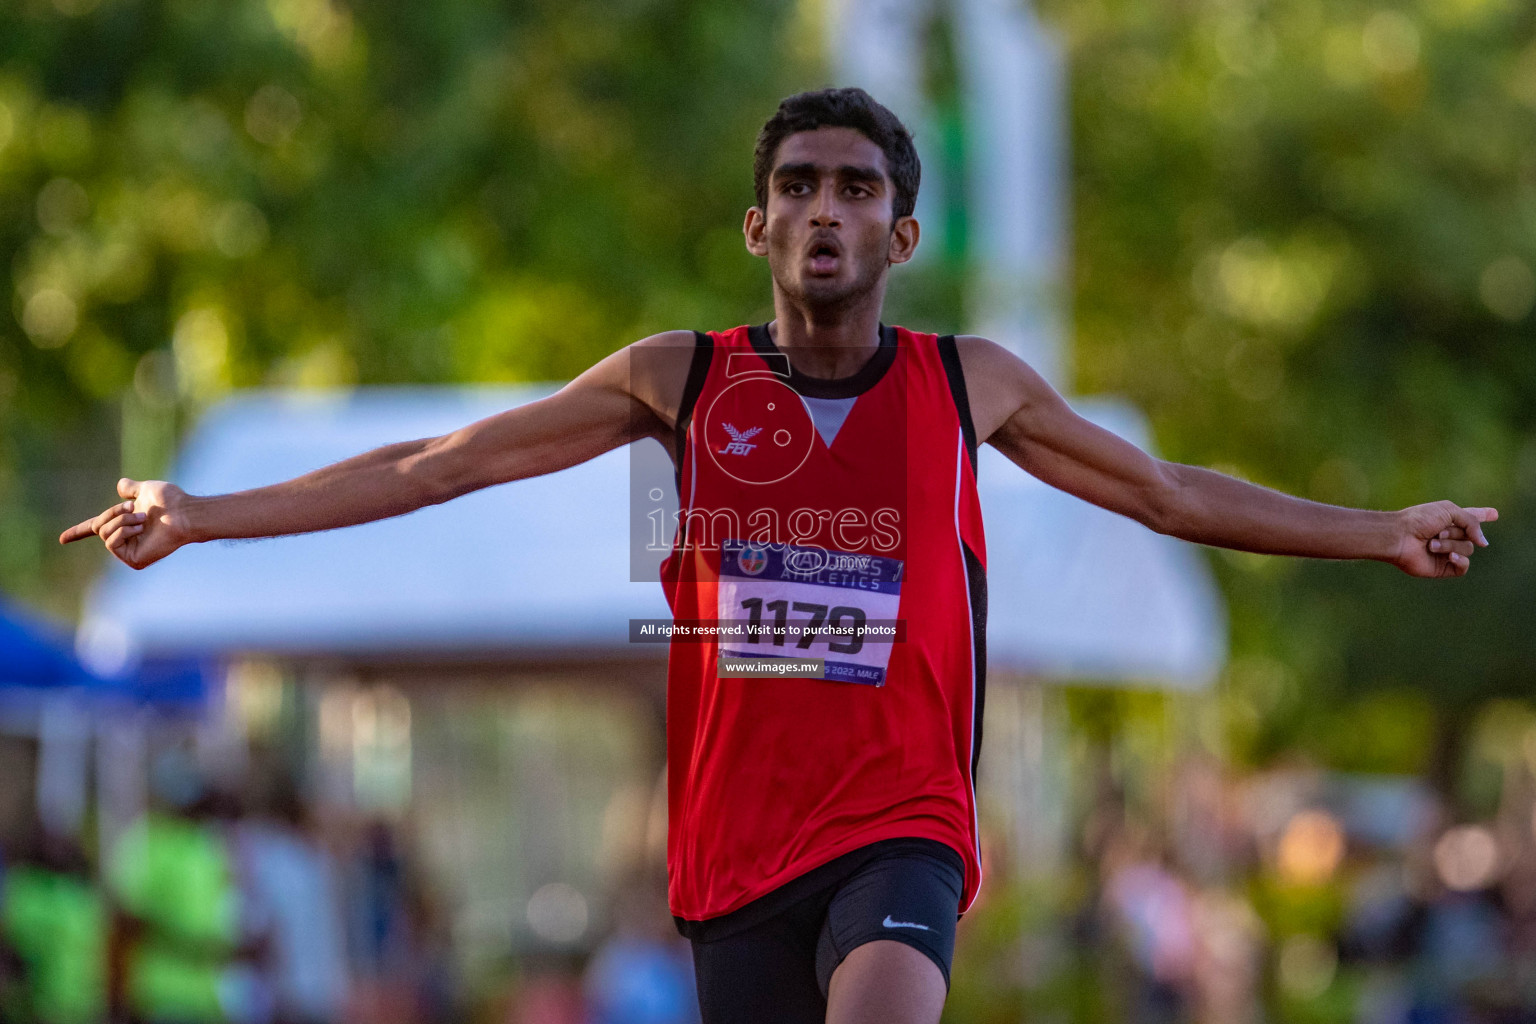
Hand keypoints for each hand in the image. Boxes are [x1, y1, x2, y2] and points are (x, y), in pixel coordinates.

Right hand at [58, 478, 193, 569]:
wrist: (184, 512)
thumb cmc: (171, 501)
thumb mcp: (146, 490)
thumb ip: (132, 489)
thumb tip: (120, 486)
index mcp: (125, 524)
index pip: (97, 528)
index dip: (78, 532)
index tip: (62, 539)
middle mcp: (125, 539)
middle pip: (98, 526)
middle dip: (112, 513)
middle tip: (133, 508)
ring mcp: (129, 551)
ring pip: (104, 533)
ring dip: (121, 521)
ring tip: (143, 519)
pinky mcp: (133, 560)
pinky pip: (112, 543)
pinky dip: (124, 531)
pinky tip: (141, 529)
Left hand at [1392, 501, 1497, 577]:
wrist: (1400, 536)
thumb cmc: (1420, 520)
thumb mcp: (1450, 511)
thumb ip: (1472, 522)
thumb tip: (1484, 543)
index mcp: (1450, 519)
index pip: (1471, 517)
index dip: (1483, 515)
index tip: (1494, 513)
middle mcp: (1449, 536)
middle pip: (1472, 536)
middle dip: (1457, 532)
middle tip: (1438, 531)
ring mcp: (1446, 552)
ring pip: (1467, 549)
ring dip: (1450, 544)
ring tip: (1431, 543)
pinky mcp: (1442, 567)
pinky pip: (1463, 567)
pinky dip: (1459, 560)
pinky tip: (1449, 556)